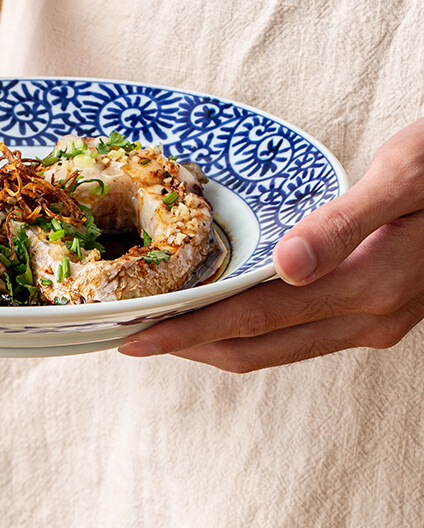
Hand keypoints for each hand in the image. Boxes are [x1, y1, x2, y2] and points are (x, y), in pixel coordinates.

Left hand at [119, 119, 423, 371]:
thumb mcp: (401, 178)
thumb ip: (342, 224)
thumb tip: (285, 265)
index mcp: (371, 287)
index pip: (256, 318)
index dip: (191, 331)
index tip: (137, 337)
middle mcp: (370, 318)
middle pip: (258, 348)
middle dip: (190, 346)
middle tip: (131, 339)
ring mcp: (374, 322)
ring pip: (276, 348)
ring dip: (216, 343)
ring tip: (166, 330)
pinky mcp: (375, 311)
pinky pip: (296, 335)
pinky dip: (249, 330)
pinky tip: (223, 313)